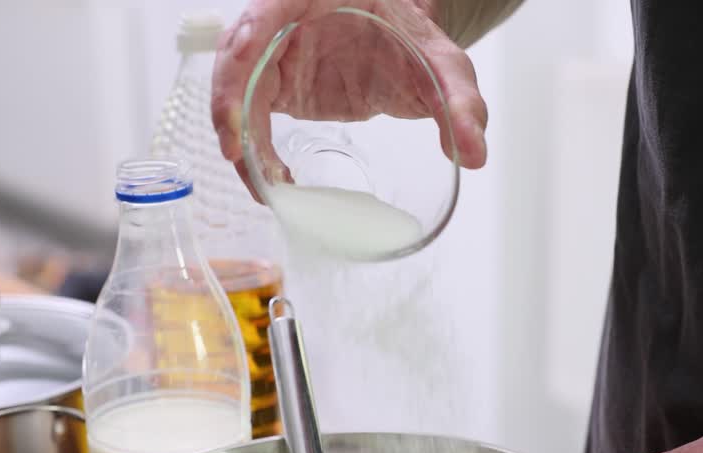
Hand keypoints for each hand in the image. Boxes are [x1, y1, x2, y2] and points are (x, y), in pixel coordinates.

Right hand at [211, 0, 488, 190]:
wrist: (407, 39)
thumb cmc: (417, 38)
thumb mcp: (445, 66)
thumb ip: (461, 103)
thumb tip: (473, 155)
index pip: (267, 12)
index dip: (244, 55)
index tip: (244, 99)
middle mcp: (282, 17)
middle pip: (235, 54)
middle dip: (229, 106)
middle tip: (241, 157)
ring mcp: (273, 49)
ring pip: (234, 87)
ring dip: (238, 135)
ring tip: (263, 185)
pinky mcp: (275, 81)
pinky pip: (249, 111)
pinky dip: (253, 147)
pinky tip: (272, 180)